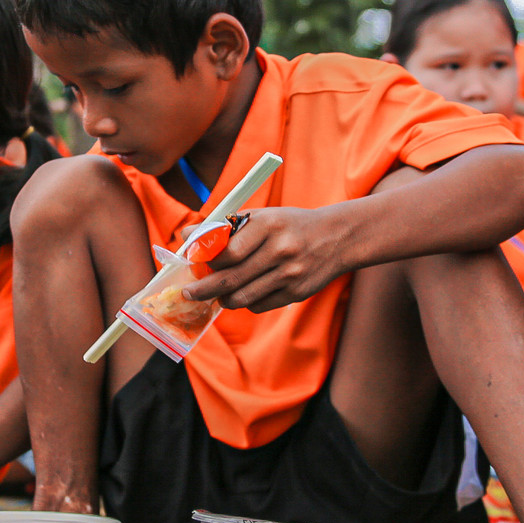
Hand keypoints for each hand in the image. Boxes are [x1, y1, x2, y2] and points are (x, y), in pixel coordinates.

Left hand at [182, 207, 343, 311]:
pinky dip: (246, 302)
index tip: (193, 263)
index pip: (227, 251)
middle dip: (203, 289)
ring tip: (217, 295)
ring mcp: (290, 274)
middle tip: (189, 293)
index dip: (206, 261)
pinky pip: (259, 305)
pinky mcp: (297, 293)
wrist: (337, 238)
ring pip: (243, 297)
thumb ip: (225, 227)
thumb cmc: (289, 225)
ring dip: (223, 299)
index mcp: (268, 225)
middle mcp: (280, 250)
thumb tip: (187, 237)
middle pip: (230, 278)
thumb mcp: (262, 217)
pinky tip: (245, 293)